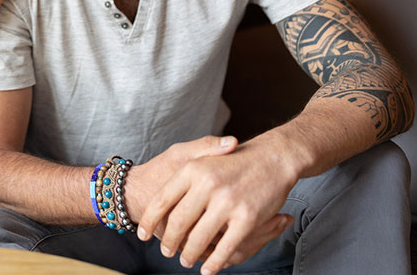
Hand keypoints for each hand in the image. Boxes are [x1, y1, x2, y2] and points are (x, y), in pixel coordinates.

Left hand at [136, 140, 298, 274]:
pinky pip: (225, 247)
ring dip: (189, 254)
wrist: (274, 158)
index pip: (161, 200)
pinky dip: (214, 262)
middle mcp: (207, 184)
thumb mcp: (202, 154)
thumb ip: (179, 171)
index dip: (149, 221)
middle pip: (178, 223)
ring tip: (185, 260)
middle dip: (170, 242)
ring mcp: (228, 201)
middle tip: (167, 252)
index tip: (142, 235)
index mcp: (192, 169)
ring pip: (199, 238)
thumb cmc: (235, 160)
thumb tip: (158, 197)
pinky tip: (207, 269)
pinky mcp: (247, 218)